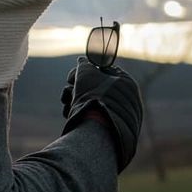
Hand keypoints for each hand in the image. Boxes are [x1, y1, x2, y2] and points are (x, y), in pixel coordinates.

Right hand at [60, 56, 143, 172]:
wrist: (99, 131)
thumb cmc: (93, 96)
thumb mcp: (86, 72)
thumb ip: (84, 64)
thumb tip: (82, 61)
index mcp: (126, 82)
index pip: (104, 69)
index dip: (85, 69)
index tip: (72, 76)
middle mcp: (126, 98)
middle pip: (95, 86)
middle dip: (76, 87)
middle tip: (67, 90)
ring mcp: (119, 114)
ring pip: (91, 100)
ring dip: (74, 98)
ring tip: (66, 103)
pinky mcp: (111, 128)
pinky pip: (94, 115)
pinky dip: (80, 112)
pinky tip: (68, 113)